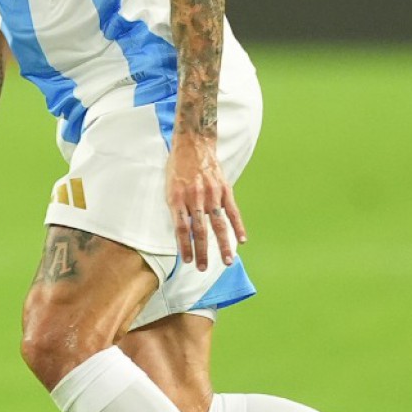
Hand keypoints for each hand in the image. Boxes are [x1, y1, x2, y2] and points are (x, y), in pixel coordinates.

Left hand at [166, 135, 245, 270]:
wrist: (193, 143)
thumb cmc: (178, 168)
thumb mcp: (169, 187)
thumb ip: (176, 208)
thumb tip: (183, 232)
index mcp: (177, 198)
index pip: (181, 228)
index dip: (184, 246)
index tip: (187, 261)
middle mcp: (195, 197)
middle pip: (199, 230)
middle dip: (202, 251)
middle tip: (203, 268)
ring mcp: (211, 193)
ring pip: (218, 224)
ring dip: (223, 245)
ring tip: (227, 261)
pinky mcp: (224, 189)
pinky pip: (233, 211)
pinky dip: (238, 226)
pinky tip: (242, 240)